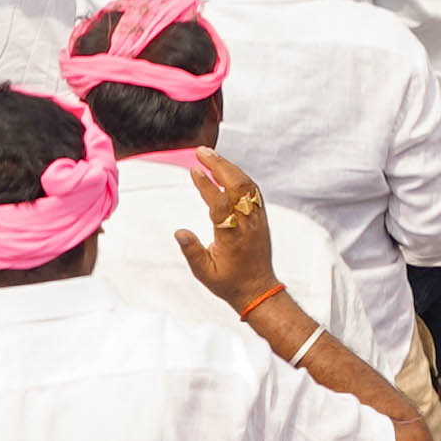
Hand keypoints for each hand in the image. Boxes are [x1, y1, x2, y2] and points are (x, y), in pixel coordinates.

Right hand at [174, 155, 283, 314]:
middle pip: (237, 186)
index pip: (220, 204)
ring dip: (229, 167)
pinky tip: (227, 169)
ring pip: (247, 185)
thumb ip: (192, 251)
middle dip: (219, 165)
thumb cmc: (230, 282)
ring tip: (210, 155)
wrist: (258, 289)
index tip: (195, 169)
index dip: (207, 185)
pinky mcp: (261, 217)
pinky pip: (253, 191)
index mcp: (233, 236)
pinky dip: (239, 176)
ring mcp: (257, 218)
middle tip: (201, 152)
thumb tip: (179, 232)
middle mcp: (248, 223)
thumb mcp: (205, 273)